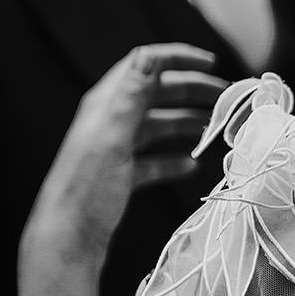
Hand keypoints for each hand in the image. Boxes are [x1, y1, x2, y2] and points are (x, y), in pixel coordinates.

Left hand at [26, 45, 226, 264]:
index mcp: (106, 105)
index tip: (211, 63)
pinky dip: (173, 159)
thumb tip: (148, 55)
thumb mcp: (112, 140)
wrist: (67, 240)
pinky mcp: (120, 175)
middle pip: (156, 93)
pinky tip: (191, 166)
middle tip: (226, 99)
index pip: (144, 64)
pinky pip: (153, 160)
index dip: (178, 58)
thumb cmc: (87, 192)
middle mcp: (110, 121)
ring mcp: (115, 148)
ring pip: (157, 125)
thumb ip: (131, 97)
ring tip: (215, 129)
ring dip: (186, 123)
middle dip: (192, 90)